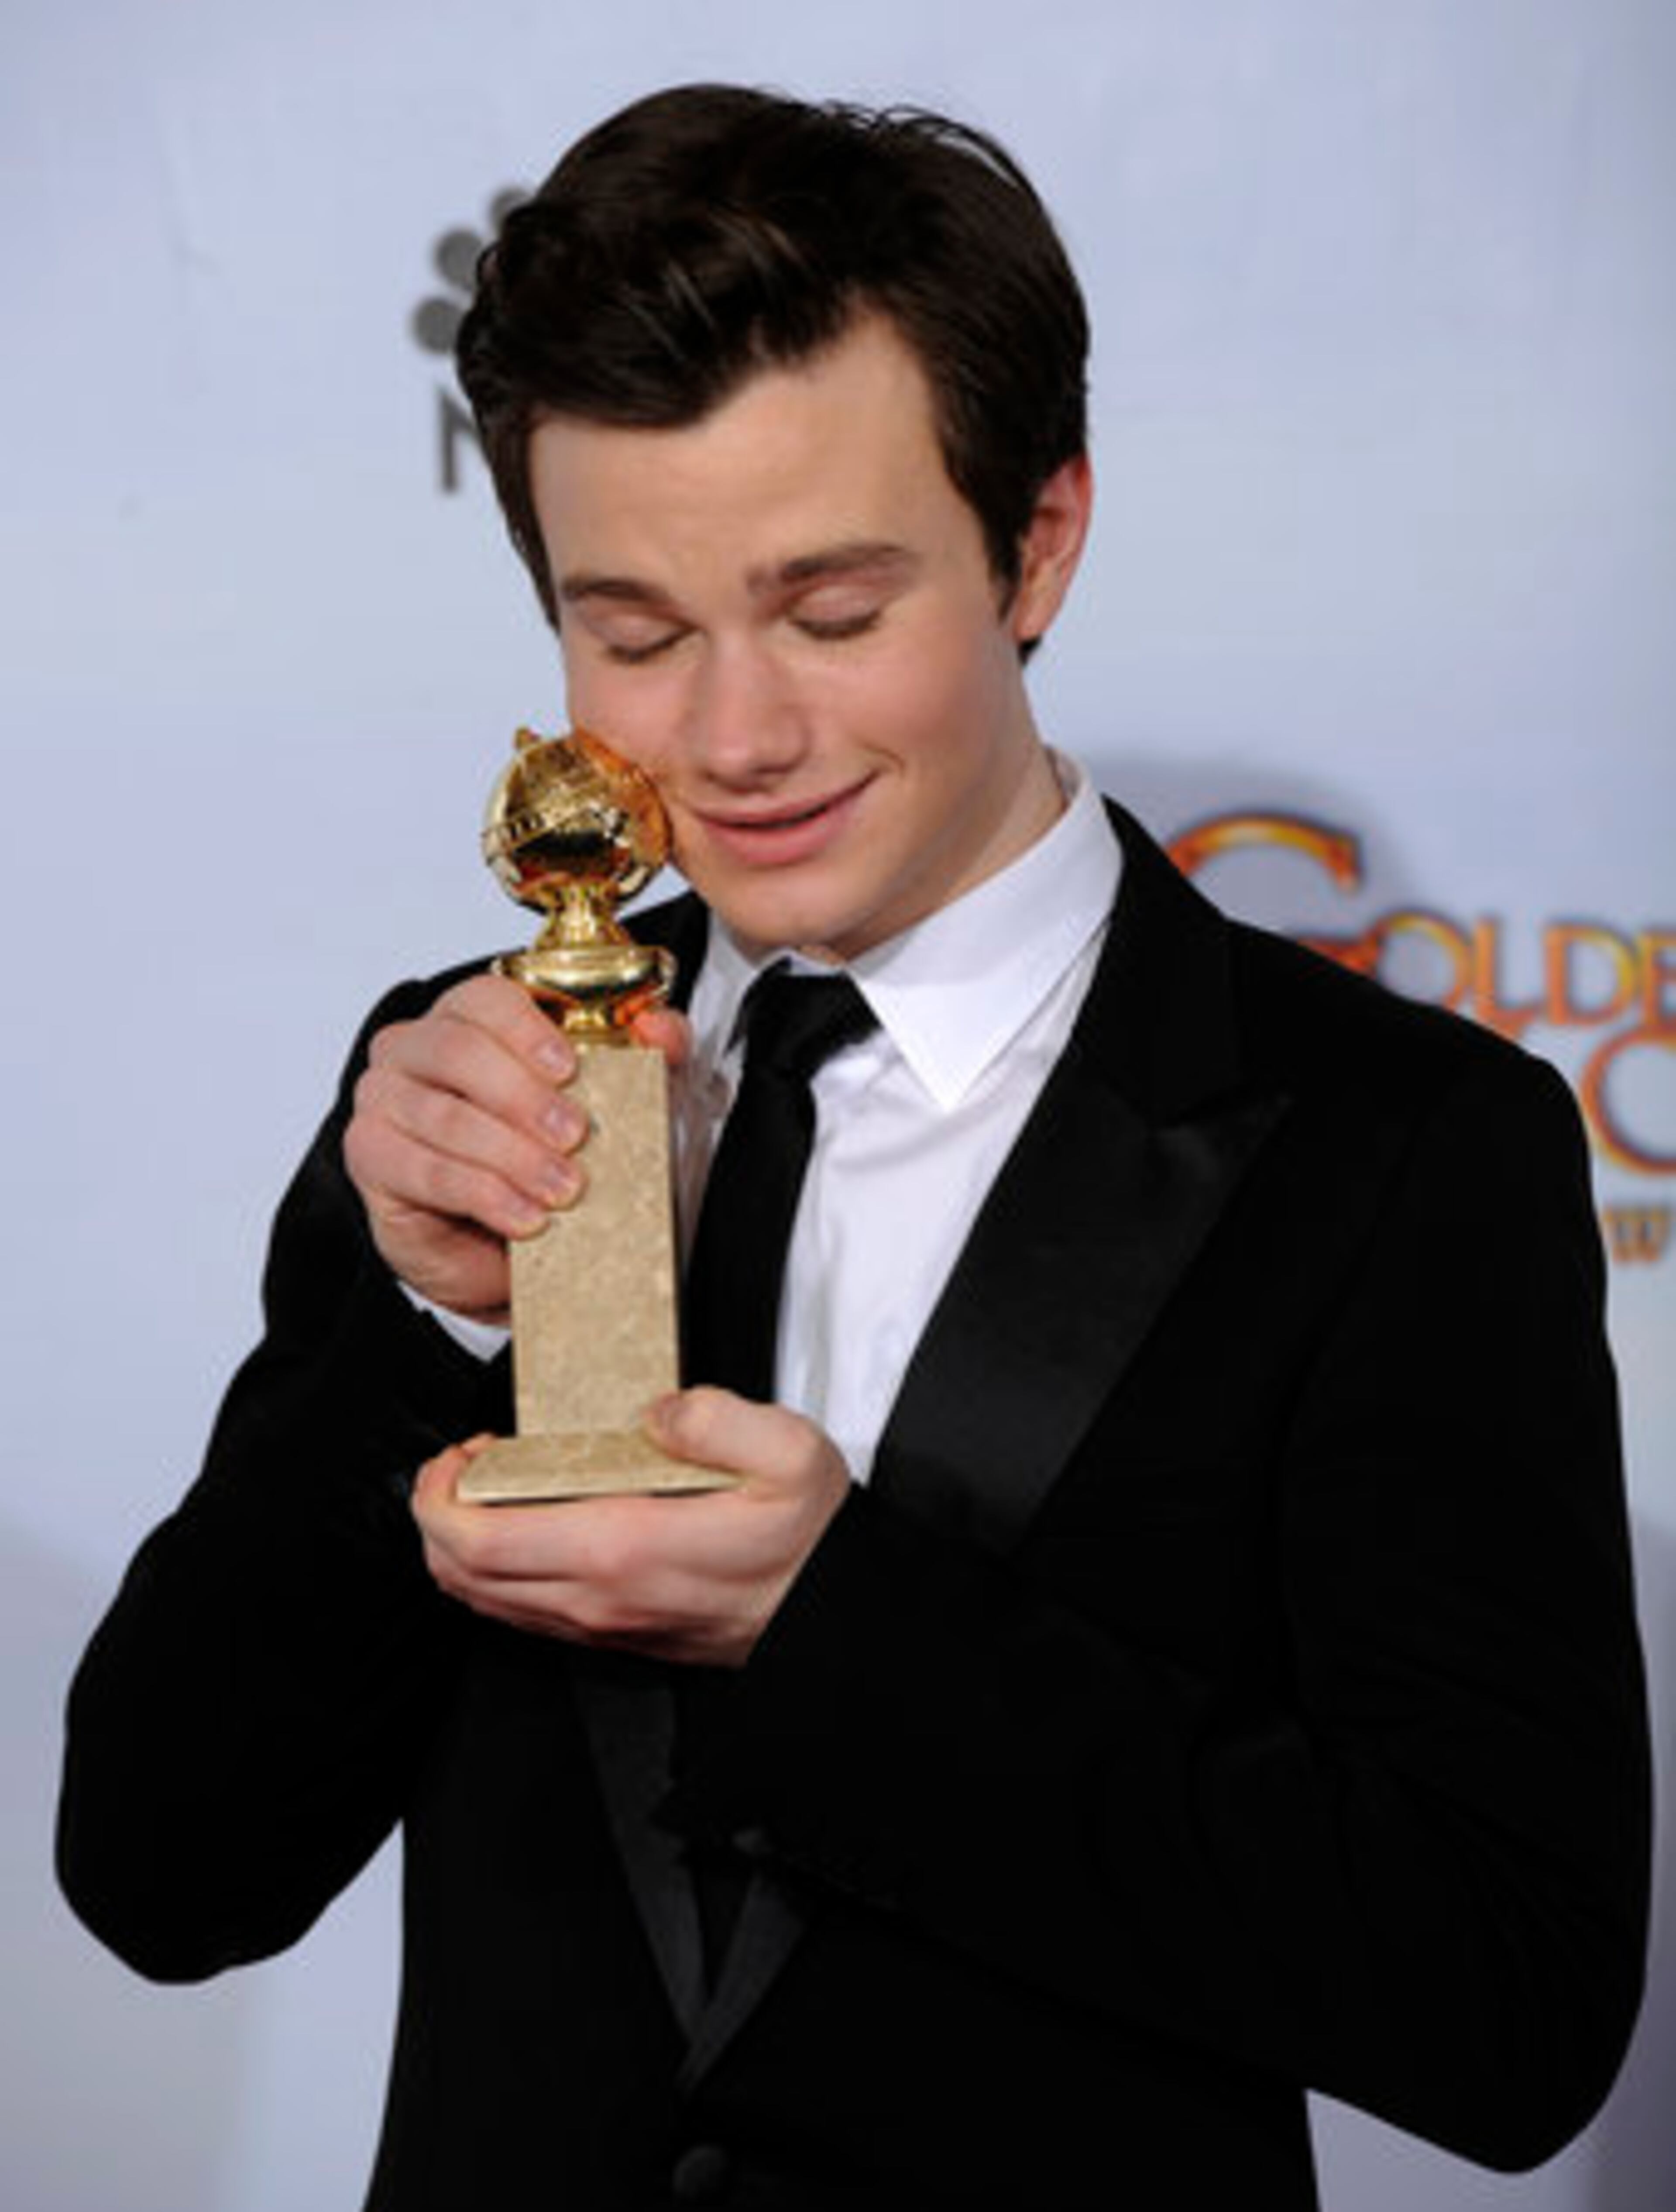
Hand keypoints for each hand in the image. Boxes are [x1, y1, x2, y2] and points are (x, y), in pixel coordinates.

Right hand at [343, 971, 687, 1320]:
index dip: (526, 1029)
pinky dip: (482, 1194)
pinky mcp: (371, 1155)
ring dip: (510, 1156)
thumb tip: (662, 1030)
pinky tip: (524, 1217)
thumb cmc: (548, 1153)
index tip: (571, 1068)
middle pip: (457, 1051)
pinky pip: (424, 1169)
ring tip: (563, 1190)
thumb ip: (644, 1055)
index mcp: (467, 1017)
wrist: (501, 1239)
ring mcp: (383, 1099)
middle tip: (576, 1137)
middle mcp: (414, 1047)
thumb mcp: (613, 1102)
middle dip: (523, 1098)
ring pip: (444, 1117)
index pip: (485, 998)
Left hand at [411, 1390, 852, 1667]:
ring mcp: (604, 1625)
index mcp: (623, 1547)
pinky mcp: (616, 1636)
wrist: (839, 1614)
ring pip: (485, 1601)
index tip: (457, 1454)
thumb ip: (717, 1417)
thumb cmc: (814, 1540)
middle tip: (465, 1464)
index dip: (438, 1496)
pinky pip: (524, 1614)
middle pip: (461, 1576)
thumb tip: (658, 1409)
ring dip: (464, 1546)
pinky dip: (500, 1572)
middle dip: (436, 1516)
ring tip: (493, 1488)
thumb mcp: (789, 1453)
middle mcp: (599, 1597)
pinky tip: (532, 1526)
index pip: (478, 1540)